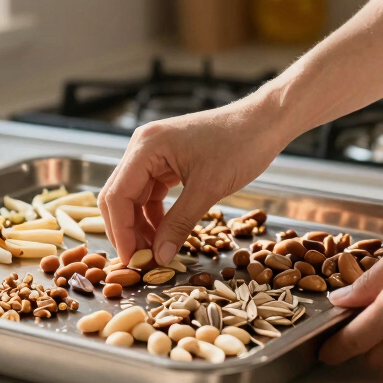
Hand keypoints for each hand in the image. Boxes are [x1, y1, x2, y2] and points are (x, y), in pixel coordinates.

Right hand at [98, 91, 291, 264]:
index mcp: (147, 147)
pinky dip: (154, 215)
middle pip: (119, 196)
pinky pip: (151, 192)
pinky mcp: (167, 160)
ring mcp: (154, 153)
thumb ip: (179, 224)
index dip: (121, 231)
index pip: (117, 195)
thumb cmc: (241, 145)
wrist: (265, 122)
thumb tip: (159, 257)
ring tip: (155, 252)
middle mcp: (143, 147)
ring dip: (140, 225)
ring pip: (134, 197)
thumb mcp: (208, 189)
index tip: (132, 260)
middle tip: (140, 261)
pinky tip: (165, 234)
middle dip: (127, 230)